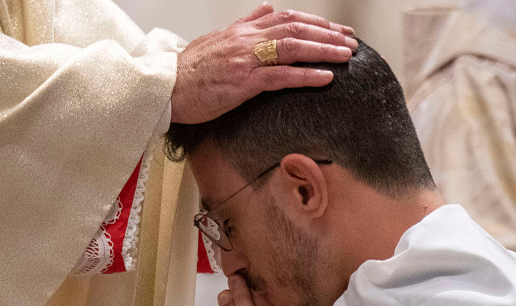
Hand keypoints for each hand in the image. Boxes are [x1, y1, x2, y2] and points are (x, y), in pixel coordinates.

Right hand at [171, 4, 356, 124]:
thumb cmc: (188, 71)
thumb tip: (265, 8)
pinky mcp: (242, 82)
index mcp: (242, 31)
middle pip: (295, 29)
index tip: (336, 30)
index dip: (315, 23)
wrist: (164, 87)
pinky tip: (325, 78)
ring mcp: (245, 60)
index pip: (286, 19)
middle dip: (327, 34)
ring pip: (292, 48)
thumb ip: (244, 24)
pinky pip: (280, 76)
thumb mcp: (216, 40)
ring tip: (346, 55)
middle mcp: (246, 40)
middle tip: (351, 42)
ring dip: (323, 50)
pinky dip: (305, 75)